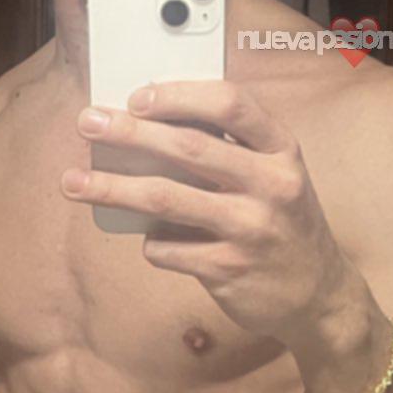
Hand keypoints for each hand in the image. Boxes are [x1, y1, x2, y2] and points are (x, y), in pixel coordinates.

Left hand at [61, 80, 368, 349]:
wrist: (318, 297)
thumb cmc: (284, 227)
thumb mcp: (276, 179)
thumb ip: (232, 154)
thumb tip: (152, 132)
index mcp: (282, 151)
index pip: (230, 104)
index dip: (179, 95)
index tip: (137, 96)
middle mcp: (270, 185)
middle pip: (187, 147)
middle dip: (129, 132)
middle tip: (87, 124)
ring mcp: (249, 229)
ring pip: (165, 199)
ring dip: (112, 188)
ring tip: (73, 183)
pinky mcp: (228, 269)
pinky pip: (168, 250)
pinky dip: (150, 244)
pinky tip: (153, 242)